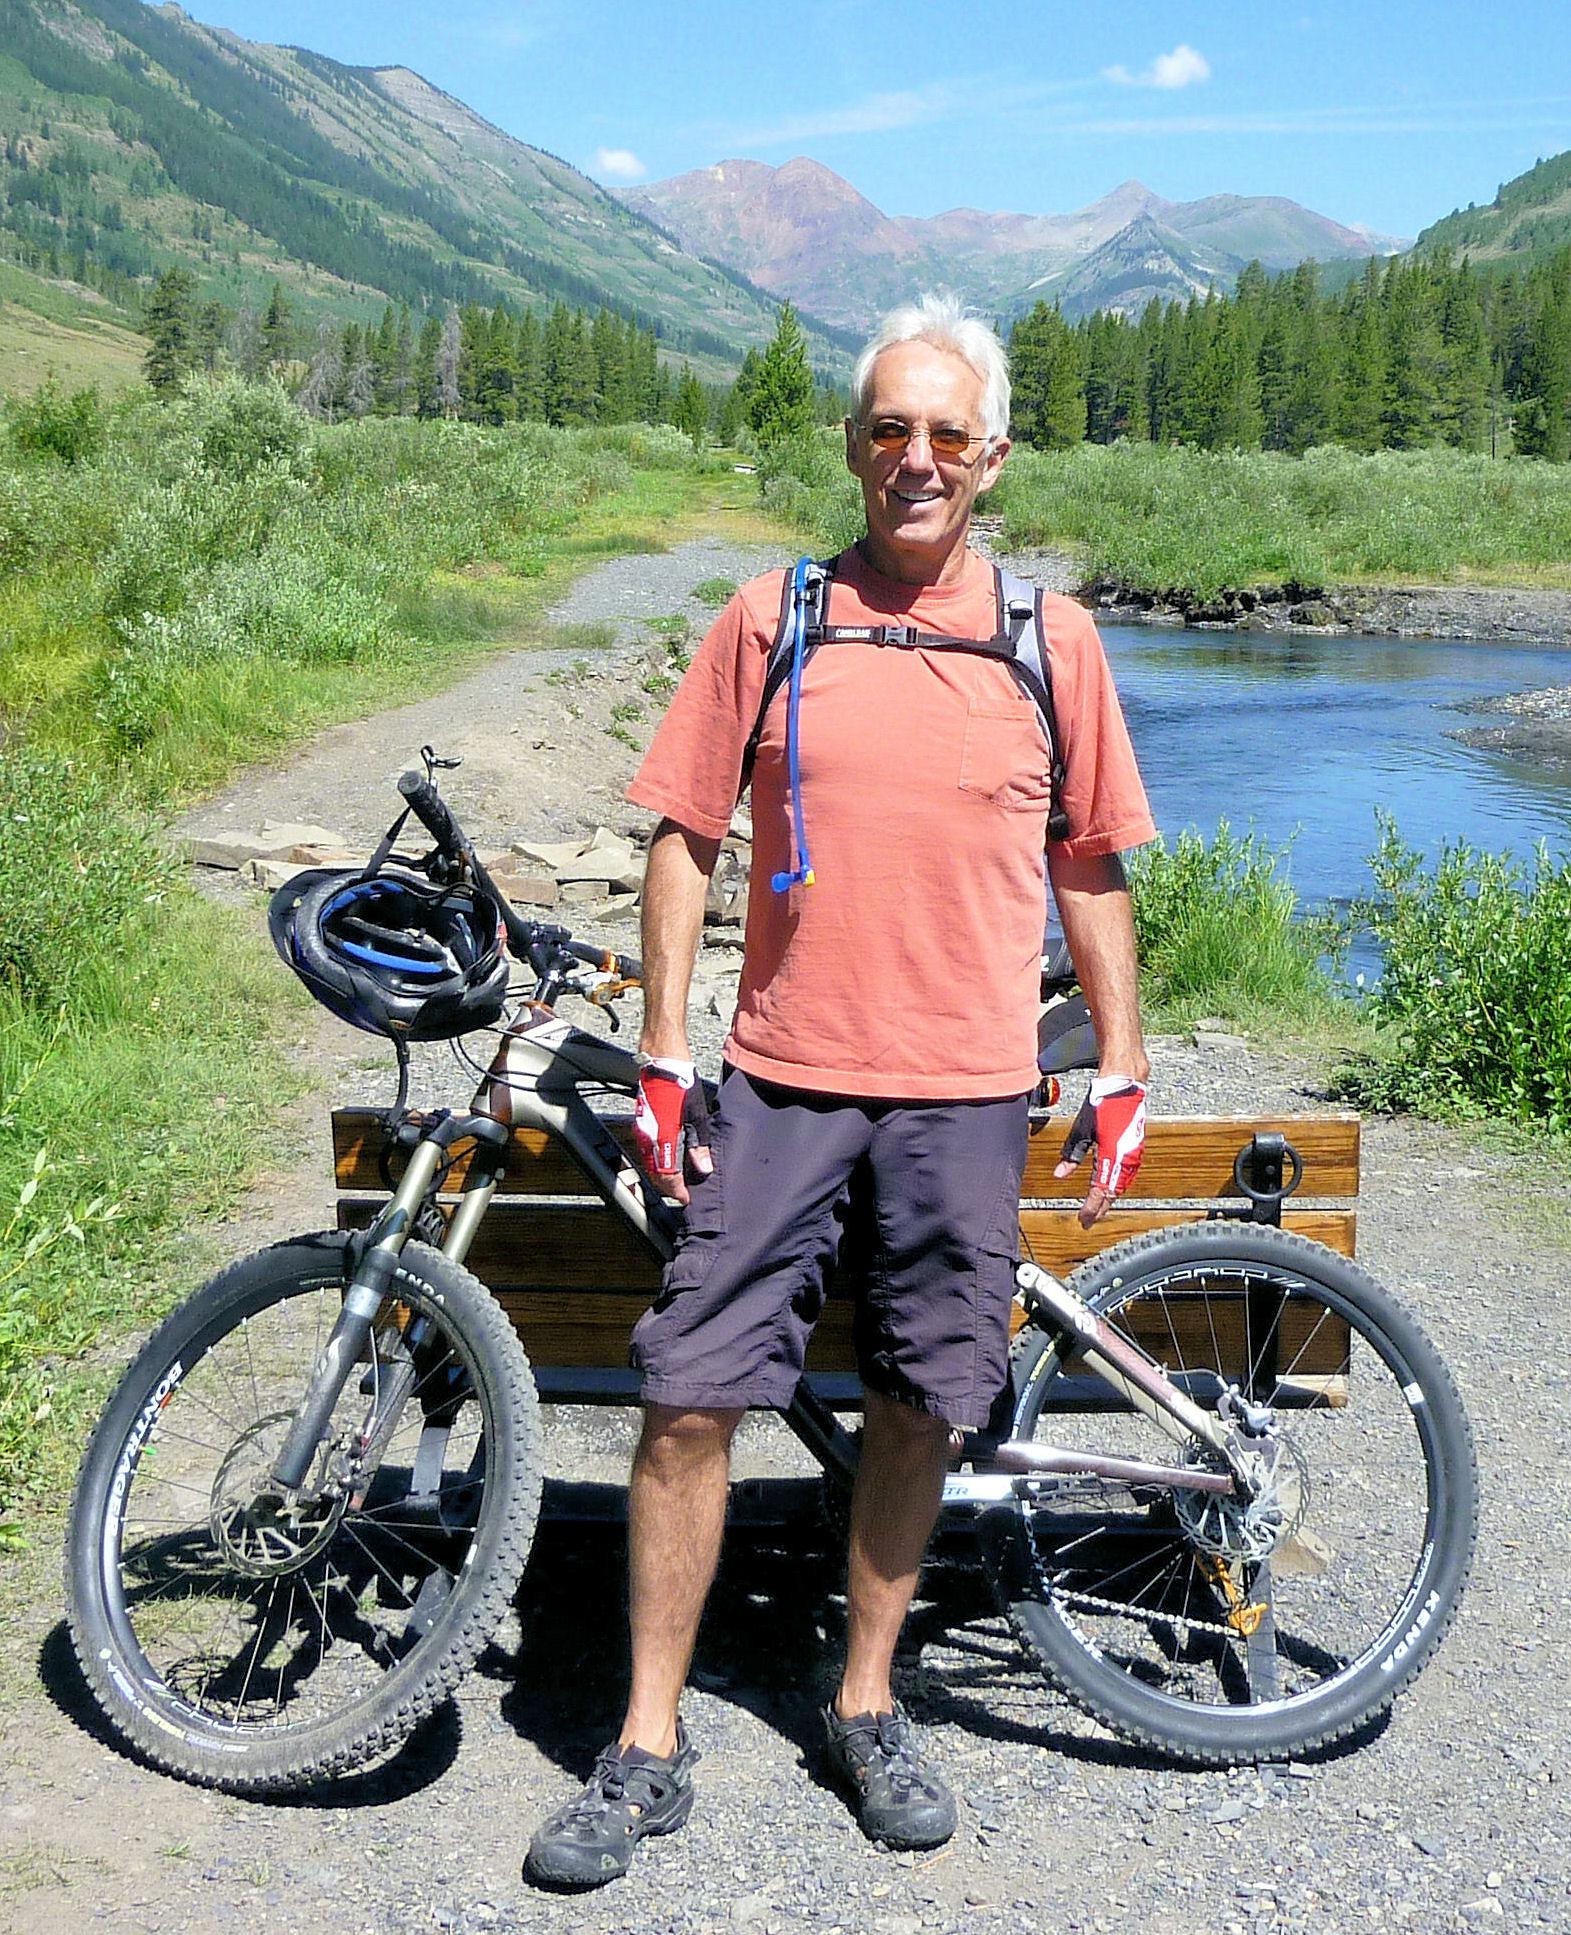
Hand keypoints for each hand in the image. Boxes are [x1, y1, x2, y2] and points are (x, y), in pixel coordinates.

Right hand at [633, 1057, 713, 1204]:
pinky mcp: (640, 1123)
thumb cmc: (680, 1083)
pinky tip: (669, 1159)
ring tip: (678, 1179)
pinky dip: (656, 1161)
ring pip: (650, 1164)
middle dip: (669, 1187)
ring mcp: (642, 1131)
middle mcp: (649, 1139)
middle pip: (656, 1174)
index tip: (687, 1199)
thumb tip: (703, 1168)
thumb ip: (698, 1145)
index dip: (678, 1191)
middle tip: (684, 1192)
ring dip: (662, 1175)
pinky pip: (646, 1151)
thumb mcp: (697, 1115)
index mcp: (664, 1139)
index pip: (668, 1178)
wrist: (661, 1060)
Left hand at [1054, 1076, 1146, 1228]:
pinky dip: (1117, 1186)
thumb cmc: (1104, 1103)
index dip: (1091, 1208)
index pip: (1100, 1191)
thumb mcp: (1082, 1129)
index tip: (1083, 1220)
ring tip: (1097, 1208)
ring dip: (1109, 1198)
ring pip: (1121, 1186)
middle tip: (1088, 1219)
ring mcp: (1134, 1155)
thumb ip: (1072, 1155)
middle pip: (1112, 1193)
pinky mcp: (1137, 1149)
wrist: (1126, 1084)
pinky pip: (1127, 1176)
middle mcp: (1125, 1159)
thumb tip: (1060, 1174)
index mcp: (1111, 1155)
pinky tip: (1111, 1190)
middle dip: (1100, 1207)